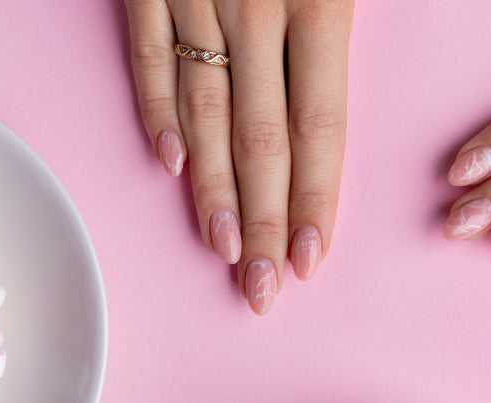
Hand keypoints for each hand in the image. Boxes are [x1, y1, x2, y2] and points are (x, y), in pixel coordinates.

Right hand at [125, 0, 353, 313]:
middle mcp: (257, 7)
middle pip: (260, 139)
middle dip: (261, 222)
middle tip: (260, 287)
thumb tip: (339, 110)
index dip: (313, 199)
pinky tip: (172, 166)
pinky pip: (150, 58)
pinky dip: (158, 114)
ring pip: (204, 112)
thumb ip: (341, 28)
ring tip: (222, 249)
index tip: (307, 259)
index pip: (319, 126)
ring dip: (212, 189)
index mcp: (320, 1)